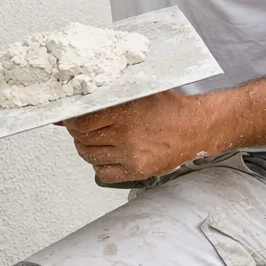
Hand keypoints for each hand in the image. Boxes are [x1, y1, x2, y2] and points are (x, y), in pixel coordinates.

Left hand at [59, 90, 223, 184]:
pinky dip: (99, 165)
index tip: (70, 119)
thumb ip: (111, 95)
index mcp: (124, 113)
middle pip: (83, 139)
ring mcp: (131, 155)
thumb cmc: (169, 108)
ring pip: (91, 156)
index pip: (82, 121)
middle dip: (77, 134)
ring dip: (86, 149)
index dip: (71, 121)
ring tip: (93, 141)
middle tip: (81, 129)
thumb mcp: (139, 91)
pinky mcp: (137, 170)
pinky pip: (103, 173)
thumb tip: (82, 101)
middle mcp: (126, 135)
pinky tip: (105, 156)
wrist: (195, 127)